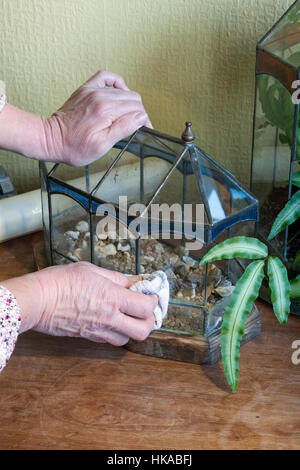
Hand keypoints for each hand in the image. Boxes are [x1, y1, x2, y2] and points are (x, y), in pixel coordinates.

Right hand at [2, 262, 156, 345]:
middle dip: (149, 320)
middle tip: (144, 308)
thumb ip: (116, 278)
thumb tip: (132, 282)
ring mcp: (98, 331)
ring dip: (132, 328)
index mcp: (112, 298)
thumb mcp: (91, 270)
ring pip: (127, 339)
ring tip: (128, 315)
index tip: (149, 293)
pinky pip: (110, 340)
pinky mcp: (87, 337)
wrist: (37, 300)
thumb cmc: (60, 281)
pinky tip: (111, 320)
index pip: (146, 306)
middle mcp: (109, 318)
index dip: (153, 300)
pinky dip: (116, 332)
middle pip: (143, 330)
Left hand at [42, 70, 151, 165]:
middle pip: (133, 98)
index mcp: (106, 111)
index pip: (137, 110)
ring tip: (128, 114)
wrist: (51, 140)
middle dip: (139, 112)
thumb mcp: (102, 145)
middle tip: (137, 125)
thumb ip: (123, 128)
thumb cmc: (74, 147)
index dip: (144, 121)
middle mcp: (100, 97)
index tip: (145, 129)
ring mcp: (92, 91)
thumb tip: (140, 118)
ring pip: (123, 90)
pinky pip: (105, 76)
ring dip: (129, 102)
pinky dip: (116, 82)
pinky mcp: (85, 89)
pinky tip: (119, 91)